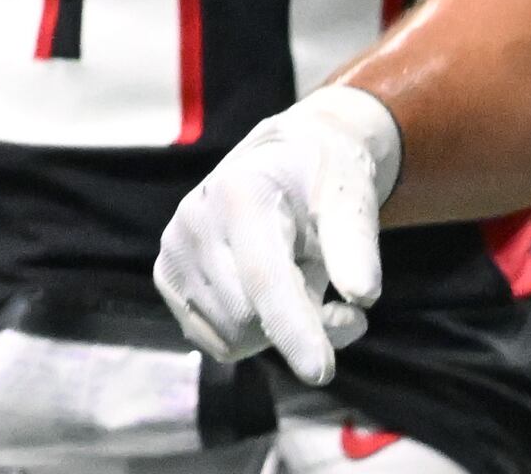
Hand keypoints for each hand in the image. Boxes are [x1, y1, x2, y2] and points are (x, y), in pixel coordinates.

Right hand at [151, 83, 399, 385]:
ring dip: (278, 332)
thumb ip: (356, 246)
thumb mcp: (351, 199)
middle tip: (337, 304)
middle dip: (303, 327)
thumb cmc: (320, 179)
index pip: (265, 278)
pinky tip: (267, 301)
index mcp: (240, 194)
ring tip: (297, 287)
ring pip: (233, 337)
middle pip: (249, 318)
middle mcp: (194, 220)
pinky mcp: (167, 275)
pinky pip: (215, 340)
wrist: (280, 158)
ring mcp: (173, 249)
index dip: (295, 328)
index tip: (321, 372)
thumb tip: (363, 296)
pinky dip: (251, 337)